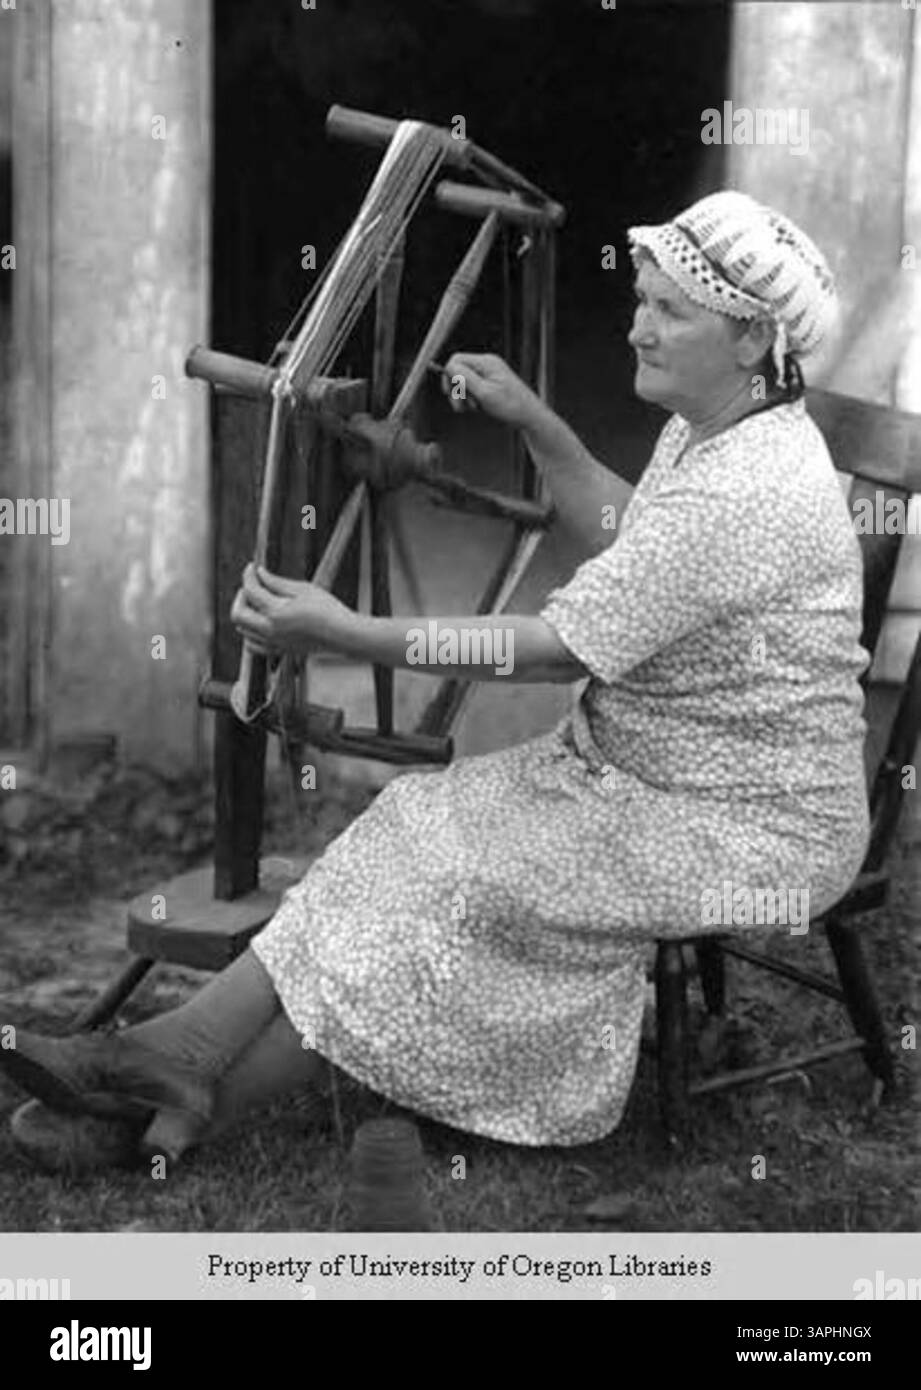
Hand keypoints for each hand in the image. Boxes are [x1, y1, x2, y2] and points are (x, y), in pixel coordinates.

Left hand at [230, 564, 350, 656]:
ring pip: (243, 630)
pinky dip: (250, 633)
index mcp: (276, 612)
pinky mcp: (279, 651)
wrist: (342, 635)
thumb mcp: (303, 589)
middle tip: (251, 586)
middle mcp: (270, 630)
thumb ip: (277, 582)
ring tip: (258, 602)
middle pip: (238, 614)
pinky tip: (261, 623)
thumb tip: (259, 574)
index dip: (248, 575)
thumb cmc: (327, 609)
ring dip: (245, 613)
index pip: (250, 590)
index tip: (251, 567)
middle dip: (240, 596)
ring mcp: (274, 643)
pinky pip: (253, 645)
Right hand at [441, 352, 541, 429]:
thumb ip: (465, 378)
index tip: (450, 393)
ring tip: (474, 408)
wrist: (529, 417)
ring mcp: (489, 374)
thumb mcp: (485, 393)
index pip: (456, 360)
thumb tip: (449, 366)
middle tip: (461, 406)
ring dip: (464, 397)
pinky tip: (478, 408)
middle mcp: (487, 365)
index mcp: (486, 362)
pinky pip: (472, 389)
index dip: (449, 376)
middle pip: (458, 371)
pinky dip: (471, 400)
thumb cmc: (512, 406)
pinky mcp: (490, 384)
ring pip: (464, 382)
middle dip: (456, 390)